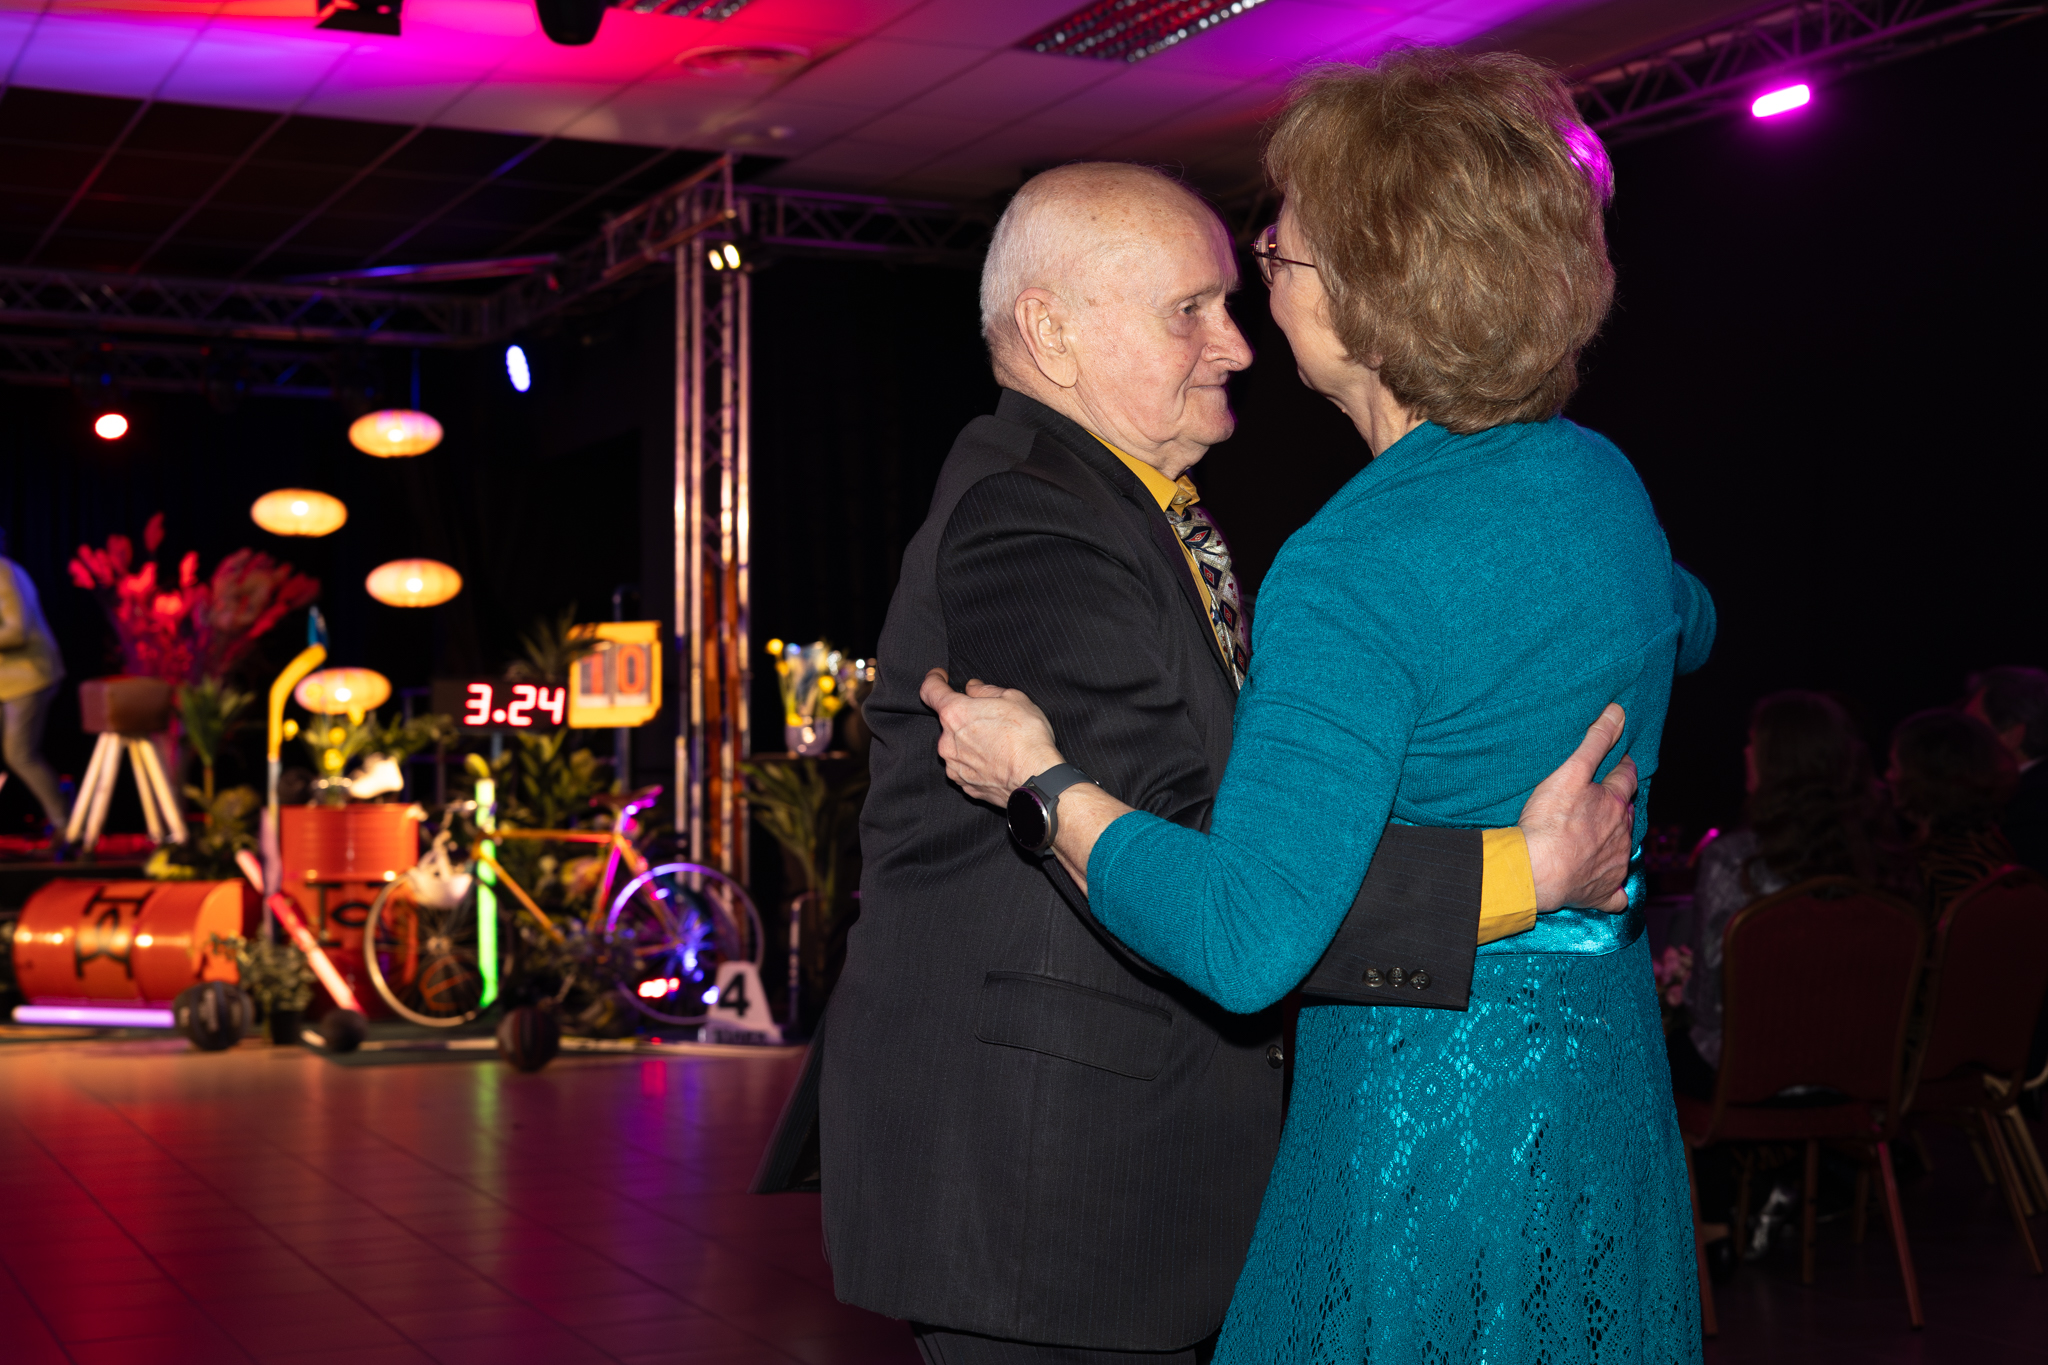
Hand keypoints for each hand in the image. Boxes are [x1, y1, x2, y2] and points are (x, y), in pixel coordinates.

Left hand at [920, 669, 1064, 805]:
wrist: (1037, 779)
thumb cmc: (1027, 737)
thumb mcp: (1013, 698)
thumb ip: (986, 690)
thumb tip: (973, 688)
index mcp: (955, 713)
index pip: (930, 690)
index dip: (934, 680)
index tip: (940, 678)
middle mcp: (947, 741)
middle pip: (948, 721)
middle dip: (965, 717)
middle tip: (992, 719)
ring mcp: (954, 766)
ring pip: (956, 746)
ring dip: (970, 741)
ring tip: (998, 744)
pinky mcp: (964, 784)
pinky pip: (965, 767)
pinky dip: (976, 762)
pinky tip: (997, 761)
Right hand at [1518, 703, 1637, 912]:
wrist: (1536, 870)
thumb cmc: (1549, 821)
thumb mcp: (1570, 772)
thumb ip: (1595, 741)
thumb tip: (1619, 711)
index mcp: (1614, 805)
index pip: (1626, 780)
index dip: (1623, 769)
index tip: (1620, 765)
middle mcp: (1621, 835)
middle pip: (1626, 815)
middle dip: (1620, 806)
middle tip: (1606, 800)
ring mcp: (1615, 865)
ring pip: (1624, 849)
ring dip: (1616, 841)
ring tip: (1600, 836)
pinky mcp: (1603, 893)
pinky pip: (1616, 894)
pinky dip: (1614, 889)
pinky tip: (1609, 888)